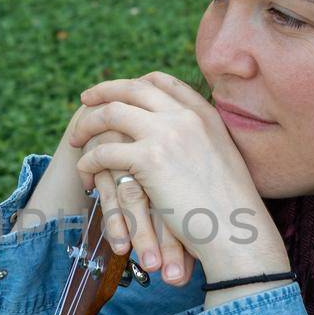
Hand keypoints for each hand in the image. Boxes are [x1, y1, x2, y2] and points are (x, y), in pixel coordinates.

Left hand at [67, 71, 288, 277]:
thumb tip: (180, 145)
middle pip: (133, 89)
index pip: (163, 82)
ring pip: (112, 113)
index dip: (135, 83)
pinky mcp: (149, 159)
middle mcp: (185, 116)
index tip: (118, 92)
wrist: (237, 232)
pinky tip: (86, 174)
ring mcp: (167, 133)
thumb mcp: (222, 161)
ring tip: (76, 140)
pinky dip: (89, 161)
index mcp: (205, 114)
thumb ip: (200, 142)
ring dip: (88, 125)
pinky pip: (104, 151)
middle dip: (104, 91)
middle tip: (85, 100)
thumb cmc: (232, 210)